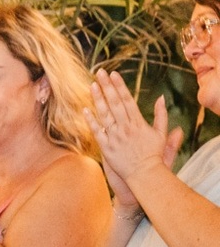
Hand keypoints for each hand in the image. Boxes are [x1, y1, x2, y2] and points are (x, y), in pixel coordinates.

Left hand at [87, 70, 182, 189]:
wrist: (145, 174)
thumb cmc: (153, 155)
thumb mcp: (160, 133)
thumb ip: (161, 114)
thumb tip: (161, 97)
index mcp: (138, 122)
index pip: (127, 99)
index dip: (119, 86)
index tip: (113, 74)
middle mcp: (126, 127)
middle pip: (115, 103)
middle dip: (107, 87)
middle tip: (99, 72)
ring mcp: (115, 137)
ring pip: (105, 115)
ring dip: (98, 99)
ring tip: (92, 85)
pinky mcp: (107, 148)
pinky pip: (97, 132)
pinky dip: (91, 121)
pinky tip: (84, 110)